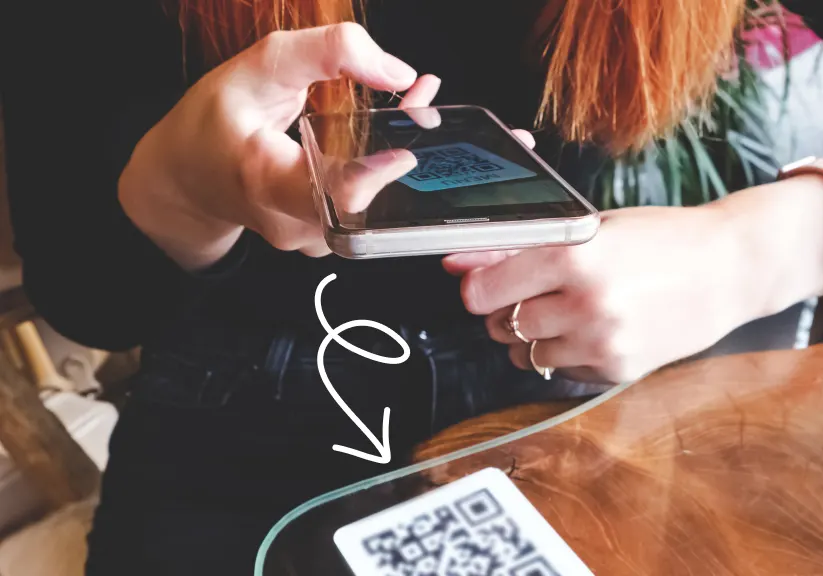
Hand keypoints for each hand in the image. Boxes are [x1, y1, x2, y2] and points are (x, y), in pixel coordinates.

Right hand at [118, 22, 535, 270]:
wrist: (187, 178)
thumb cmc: (213, 122)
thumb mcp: (257, 67)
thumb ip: (325, 54)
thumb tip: (398, 70)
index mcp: (268, 185)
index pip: (334, 194)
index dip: (377, 176)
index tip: (411, 148)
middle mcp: (299, 224)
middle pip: (380, 205)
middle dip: (435, 166)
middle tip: (487, 132)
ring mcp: (319, 237)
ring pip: (385, 206)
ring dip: (422, 160)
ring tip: (450, 113)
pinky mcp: (334, 235)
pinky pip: (378, 206)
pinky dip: (400, 167)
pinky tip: (417, 123)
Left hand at [442, 205, 753, 383]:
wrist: (729, 270)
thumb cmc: (662, 240)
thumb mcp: (591, 230)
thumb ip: (524, 249)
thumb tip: (460, 264)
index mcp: (573, 258)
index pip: (483, 292)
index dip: (478, 290)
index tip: (483, 287)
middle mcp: (584, 304)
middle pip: (502, 324)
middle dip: (506, 312)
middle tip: (535, 294)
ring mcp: (602, 342)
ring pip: (528, 354)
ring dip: (534, 337)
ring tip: (569, 311)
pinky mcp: (618, 370)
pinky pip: (563, 370)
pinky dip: (568, 354)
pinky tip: (596, 329)